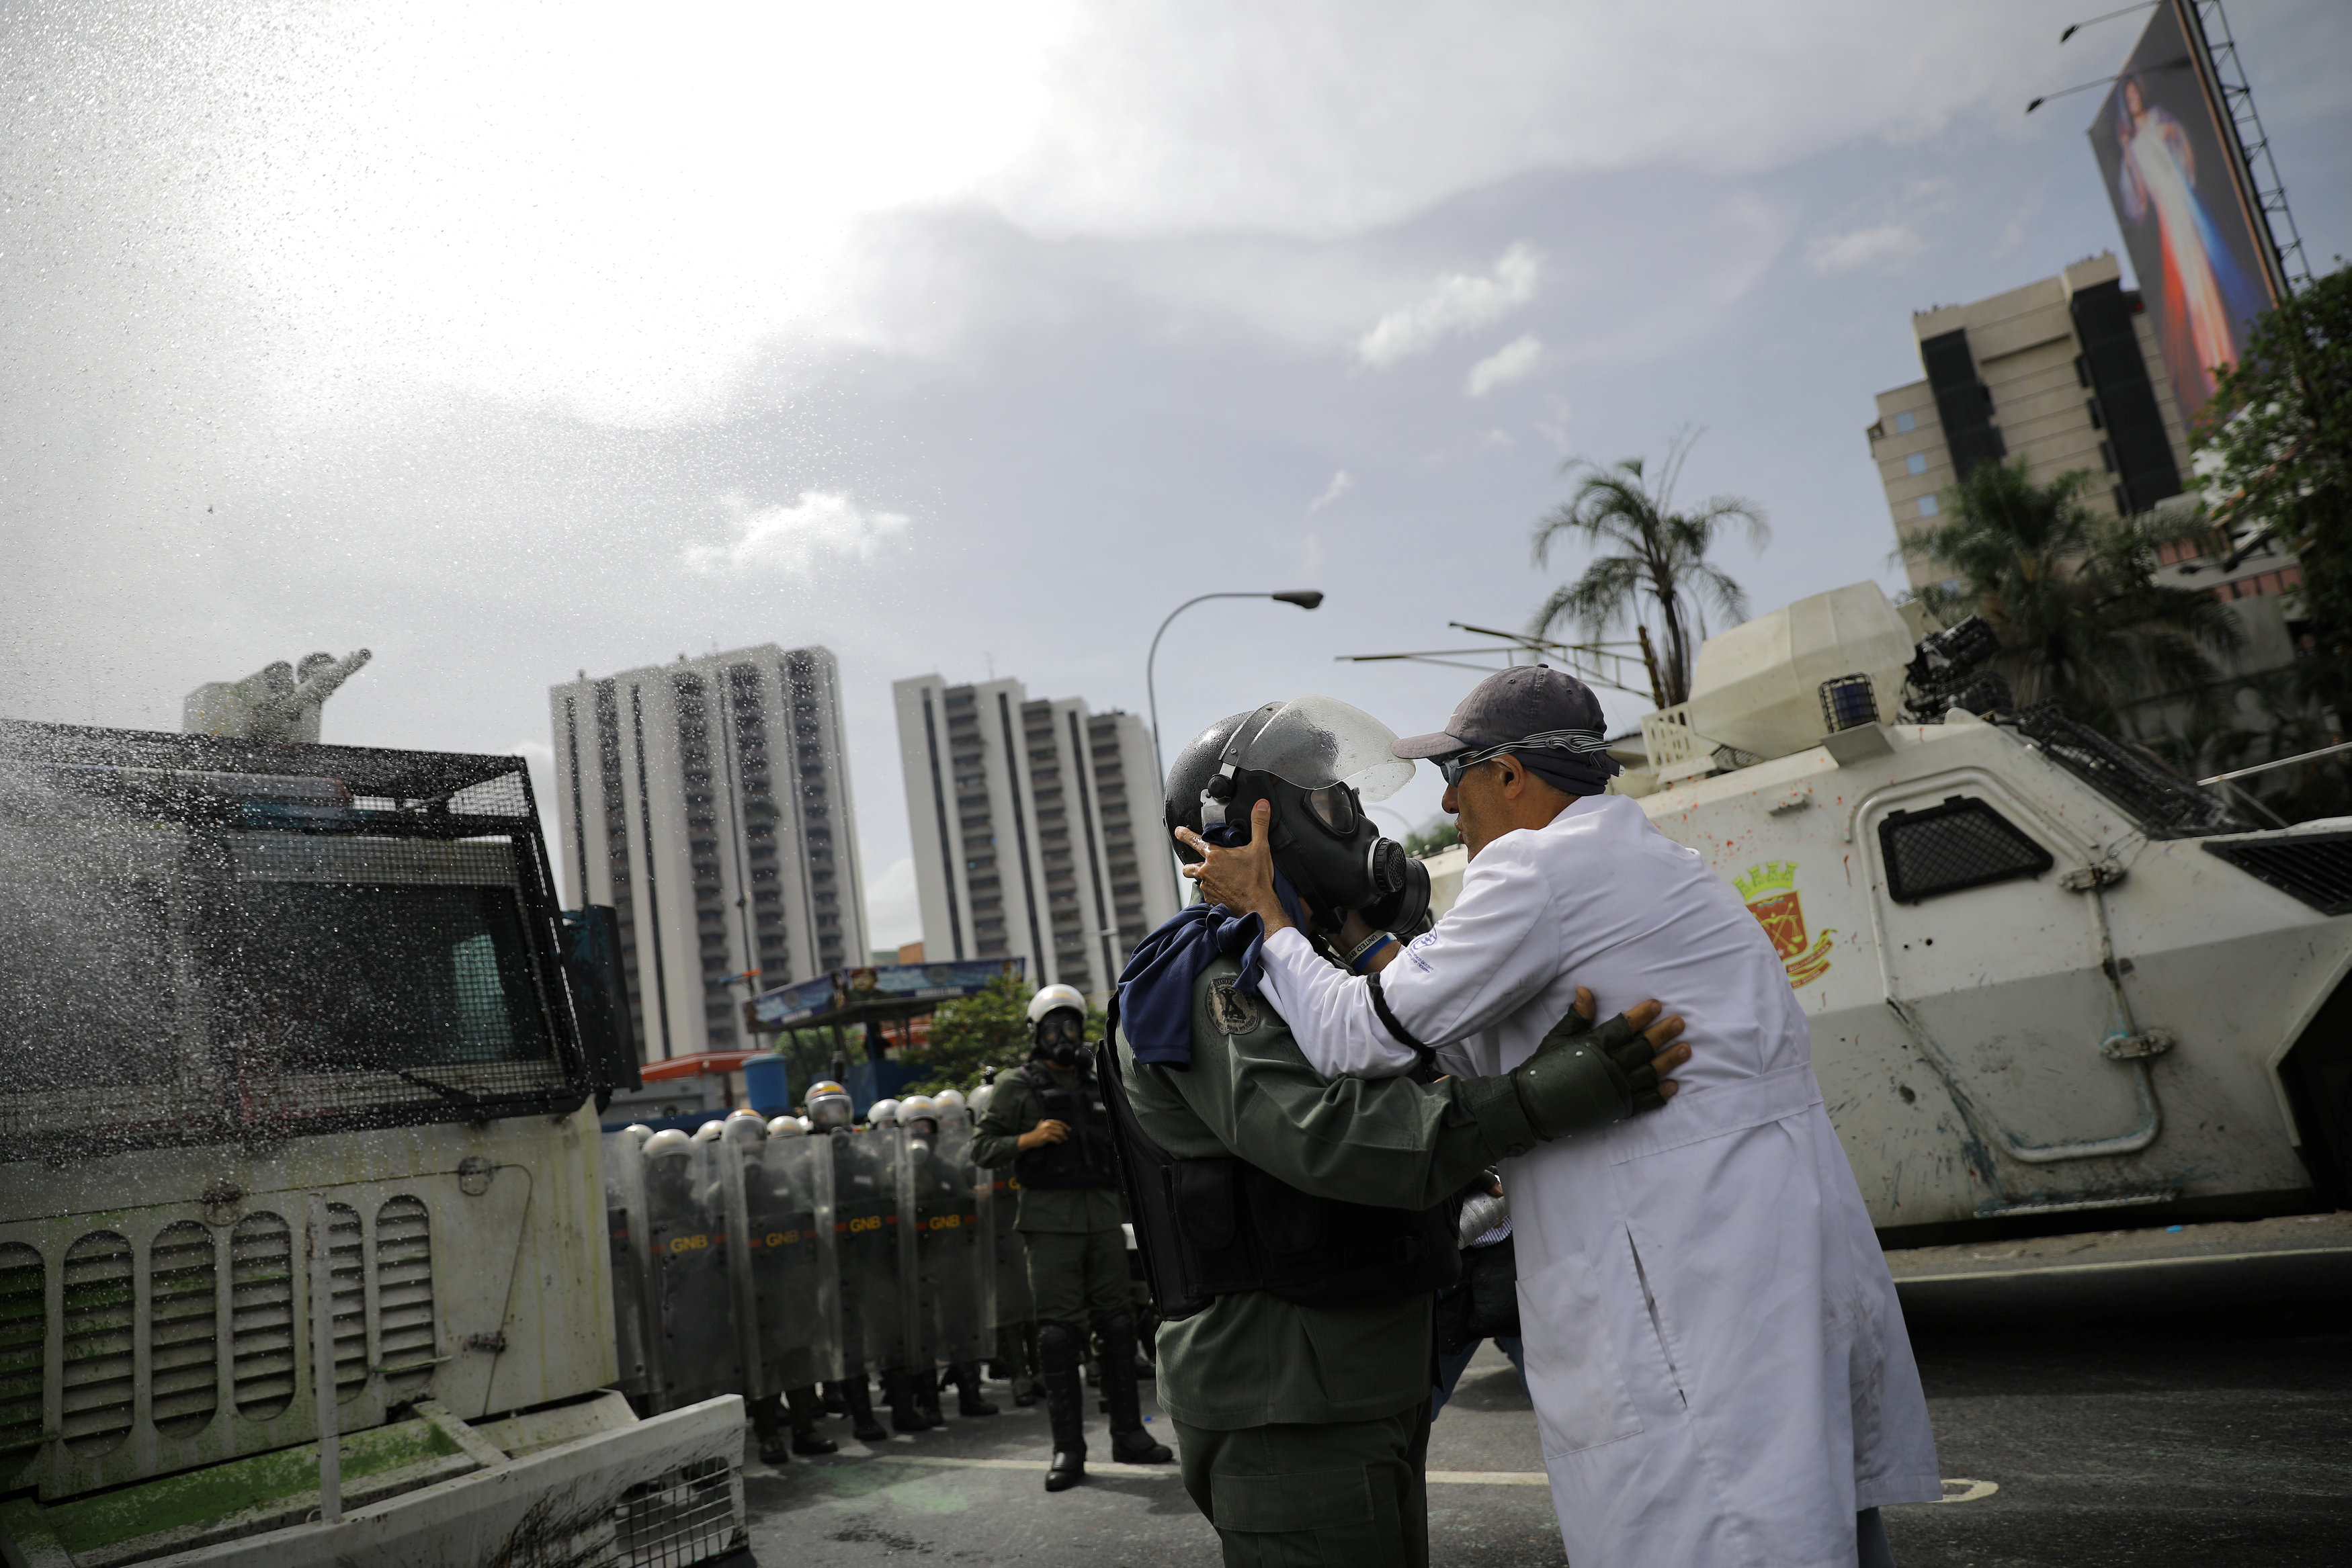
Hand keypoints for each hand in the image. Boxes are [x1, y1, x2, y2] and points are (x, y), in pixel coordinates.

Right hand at [1017, 1120, 1069, 1151]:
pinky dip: (1059, 1141)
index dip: (1065, 1126)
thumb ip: (1048, 1123)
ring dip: (1062, 1138)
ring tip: (1063, 1141)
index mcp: (1047, 1121)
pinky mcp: (1046, 1136)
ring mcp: (1047, 1130)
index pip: (1059, 1122)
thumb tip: (1060, 1126)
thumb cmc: (1037, 1133)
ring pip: (1060, 1133)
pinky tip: (1058, 1143)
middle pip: (1060, 1128)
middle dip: (1064, 1134)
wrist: (1029, 1139)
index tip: (1069, 1130)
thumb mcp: (1042, 1125)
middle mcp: (1047, 1124)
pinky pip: (1056, 1139)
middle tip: (1066, 1138)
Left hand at [1173, 799, 1293, 932]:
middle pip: (1189, 866)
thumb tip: (1262, 805)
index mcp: (1215, 855)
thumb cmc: (1257, 879)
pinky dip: (1213, 891)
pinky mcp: (1211, 900)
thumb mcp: (1261, 847)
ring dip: (1204, 878)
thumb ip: (1259, 823)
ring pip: (1198, 880)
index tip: (1178, 831)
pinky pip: (1207, 894)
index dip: (1185, 834)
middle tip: (1196, 863)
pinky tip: (1224, 890)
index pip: (1194, 840)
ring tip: (1216, 877)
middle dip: (1190, 864)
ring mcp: (1207, 887)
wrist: (1258, 906)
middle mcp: (1207, 871)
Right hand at [1508, 996, 1689, 1140]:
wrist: (1532, 1105)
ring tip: (1685, 1050)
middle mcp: (1610, 1066)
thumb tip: (1586, 990)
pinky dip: (1660, 1094)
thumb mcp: (1558, 1037)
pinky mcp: (1618, 1109)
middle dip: (1663, 1033)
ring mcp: (1616, 1089)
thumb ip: (1577, 1016)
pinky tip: (1673, 1085)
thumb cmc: (1543, 1068)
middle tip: (1679, 1023)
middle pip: (1643, 1047)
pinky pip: (1645, 1101)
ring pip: (1649, 1072)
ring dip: (1669, 1061)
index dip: (1641, 1015)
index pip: (1624, 1026)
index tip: (1656, 1005)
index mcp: (1595, 1046)